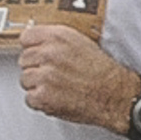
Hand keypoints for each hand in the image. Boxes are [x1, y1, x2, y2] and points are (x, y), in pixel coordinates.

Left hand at [17, 24, 135, 130]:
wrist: (117, 95)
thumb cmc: (104, 73)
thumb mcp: (82, 43)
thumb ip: (57, 42)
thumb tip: (38, 45)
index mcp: (58, 37)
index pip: (26, 38)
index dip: (33, 48)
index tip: (40, 55)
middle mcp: (49, 54)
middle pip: (24, 60)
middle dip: (36, 68)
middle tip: (55, 74)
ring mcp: (44, 75)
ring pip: (25, 80)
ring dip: (38, 86)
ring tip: (58, 87)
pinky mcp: (43, 96)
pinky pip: (30, 99)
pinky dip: (41, 102)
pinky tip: (57, 98)